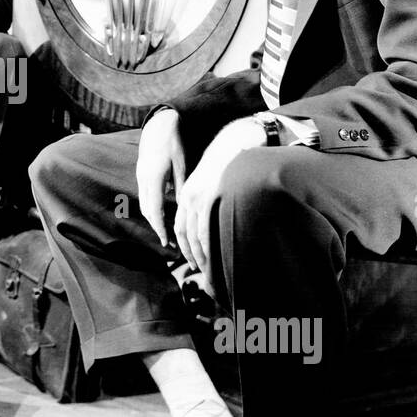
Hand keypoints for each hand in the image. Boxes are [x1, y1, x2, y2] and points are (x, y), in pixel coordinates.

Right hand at [136, 107, 186, 249]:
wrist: (158, 126)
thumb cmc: (173, 144)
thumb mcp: (181, 165)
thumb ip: (181, 187)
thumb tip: (183, 207)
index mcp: (154, 178)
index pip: (155, 210)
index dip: (160, 227)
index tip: (166, 241)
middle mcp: (144, 179)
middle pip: (147, 210)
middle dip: (156, 227)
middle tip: (167, 241)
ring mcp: (140, 177)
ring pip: (144, 204)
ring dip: (152, 219)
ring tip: (164, 230)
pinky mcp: (141, 174)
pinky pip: (144, 196)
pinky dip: (151, 208)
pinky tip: (161, 213)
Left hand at [172, 117, 267, 288]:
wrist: (234, 143)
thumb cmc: (229, 166)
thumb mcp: (212, 185)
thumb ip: (208, 204)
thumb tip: (212, 226)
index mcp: (187, 196)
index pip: (181, 229)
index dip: (185, 248)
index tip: (191, 262)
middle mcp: (189, 198)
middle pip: (185, 236)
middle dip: (192, 257)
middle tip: (202, 272)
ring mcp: (199, 198)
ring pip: (195, 236)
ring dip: (201, 257)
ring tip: (210, 271)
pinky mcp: (210, 198)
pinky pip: (206, 230)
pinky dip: (208, 247)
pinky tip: (215, 257)